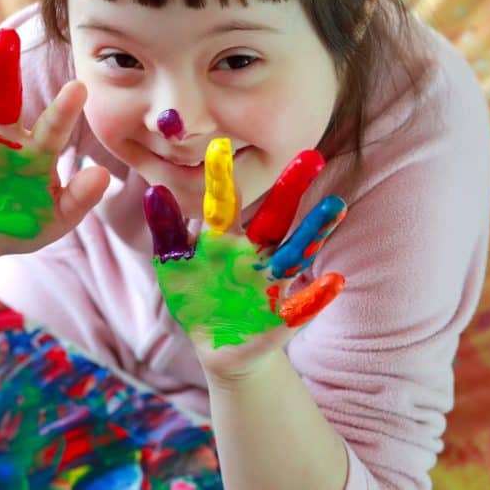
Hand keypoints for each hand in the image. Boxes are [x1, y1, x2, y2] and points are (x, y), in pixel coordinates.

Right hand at [0, 17, 108, 264]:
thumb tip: (104, 175)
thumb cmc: (23, 224)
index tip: (80, 87)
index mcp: (37, 152)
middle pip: (6, 96)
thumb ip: (79, 200)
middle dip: (6, 67)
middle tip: (8, 36)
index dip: (65, 110)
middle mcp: (5, 137)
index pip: (53, 128)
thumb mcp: (55, 220)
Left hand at [143, 139, 346, 379]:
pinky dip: (317, 295)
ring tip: (335, 205)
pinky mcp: (283, 315)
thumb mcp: (174, 265)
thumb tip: (154, 191)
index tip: (220, 143)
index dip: (222, 176)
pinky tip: (334, 281)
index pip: (225, 202)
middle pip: (275, 216)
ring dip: (315, 231)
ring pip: (296, 252)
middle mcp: (255, 252)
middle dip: (291, 188)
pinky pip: (303, 304)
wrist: (218, 346)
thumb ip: (167, 231)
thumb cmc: (196, 298)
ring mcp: (272, 281)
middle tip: (311, 155)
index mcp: (225, 238)